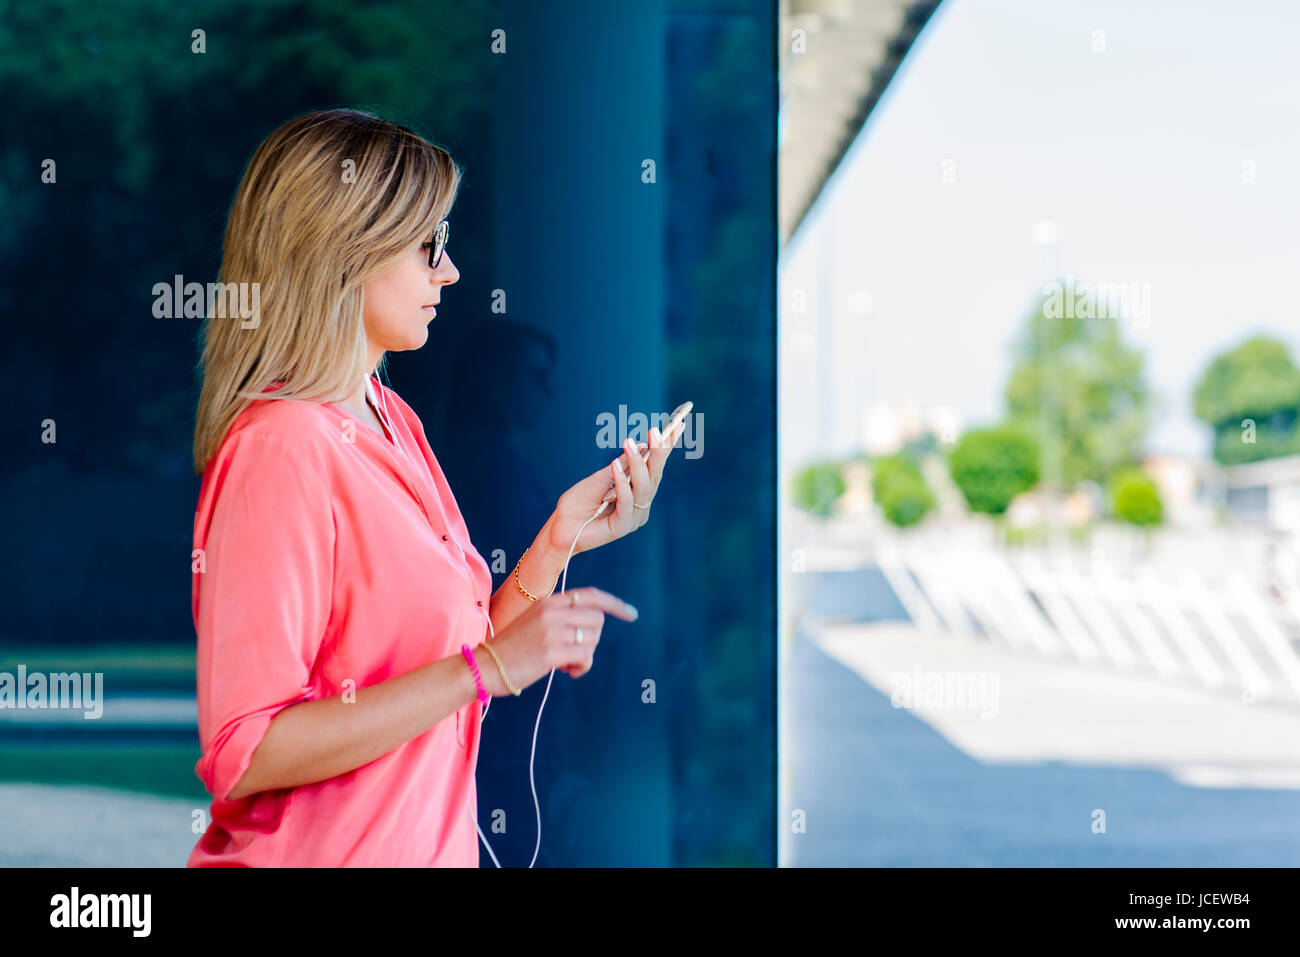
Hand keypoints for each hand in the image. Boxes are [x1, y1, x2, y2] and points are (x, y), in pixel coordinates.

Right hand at [483, 587, 638, 685]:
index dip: (614, 604)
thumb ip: (561, 617)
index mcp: (549, 600)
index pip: (591, 595)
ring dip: (585, 656)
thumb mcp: (535, 621)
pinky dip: (581, 668)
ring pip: (593, 639)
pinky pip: (585, 657)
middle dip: (592, 639)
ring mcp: (551, 630)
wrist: (483, 666)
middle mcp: (552, 610)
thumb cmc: (512, 649)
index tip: (631, 613)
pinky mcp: (551, 651)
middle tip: (573, 653)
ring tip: (565, 663)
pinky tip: (567, 671)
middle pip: (597, 620)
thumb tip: (594, 623)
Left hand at [546, 418, 685, 556]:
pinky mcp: (622, 527)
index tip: (678, 425)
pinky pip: (627, 502)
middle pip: (654, 477)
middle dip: (657, 453)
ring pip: (643, 488)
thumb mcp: (600, 478)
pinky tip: (615, 466)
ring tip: (629, 444)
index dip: (666, 449)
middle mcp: (641, 506)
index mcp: (638, 493)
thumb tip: (639, 447)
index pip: (655, 468)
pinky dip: (622, 482)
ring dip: (638, 464)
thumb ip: (620, 466)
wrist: (559, 528)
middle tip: (655, 432)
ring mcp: (634, 518)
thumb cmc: (579, 503)